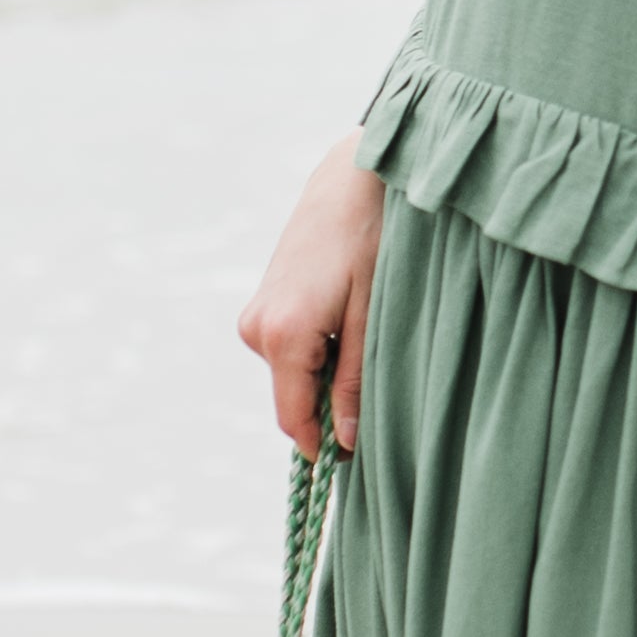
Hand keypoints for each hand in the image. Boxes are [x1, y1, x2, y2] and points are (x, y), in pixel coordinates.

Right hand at [241, 139, 387, 450]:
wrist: (353, 176)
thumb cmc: (374, 239)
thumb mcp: (375, 316)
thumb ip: (356, 381)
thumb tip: (346, 440)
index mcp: (282, 335)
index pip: (294, 418)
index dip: (324, 446)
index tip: (360, 460)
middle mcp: (257, 328)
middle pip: (293, 397)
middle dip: (332, 403)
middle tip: (380, 378)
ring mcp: (255, 313)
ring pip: (294, 372)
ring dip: (328, 371)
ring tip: (368, 329)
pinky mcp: (263, 301)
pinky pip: (290, 348)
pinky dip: (320, 348)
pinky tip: (350, 314)